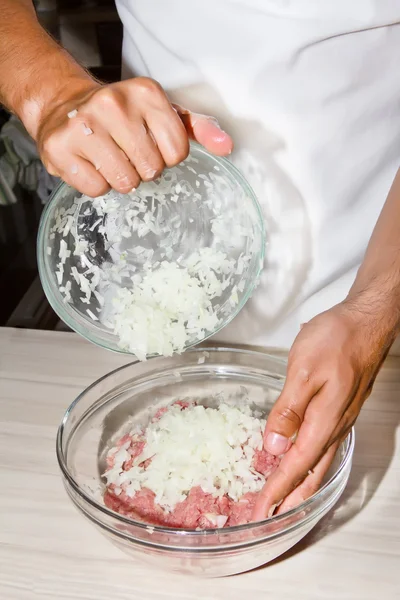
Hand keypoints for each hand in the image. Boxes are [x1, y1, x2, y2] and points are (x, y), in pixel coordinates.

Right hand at [34, 77, 232, 196]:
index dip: (166, 156)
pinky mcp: (60, 148)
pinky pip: (96, 189)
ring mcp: (83, 125)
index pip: (177, 152)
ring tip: (108, 157)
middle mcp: (113, 103)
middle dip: (142, 168)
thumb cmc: (123, 116)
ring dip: (119, 178)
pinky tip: (89, 163)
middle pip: (151, 170)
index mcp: (145, 92)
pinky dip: (96, 183)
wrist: (64, 106)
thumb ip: (198, 128)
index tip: (150, 143)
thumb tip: (226, 147)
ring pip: (125, 182)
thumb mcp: (163, 114)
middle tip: (125, 151)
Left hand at [253, 300, 393, 519]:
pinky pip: (323, 446)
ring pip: (318, 462)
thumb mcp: (303, 371)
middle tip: (268, 516)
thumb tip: (273, 445)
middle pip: (310, 474)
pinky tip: (300, 461)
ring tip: (283, 500)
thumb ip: (287, 411)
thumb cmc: (337, 340)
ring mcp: (340, 419)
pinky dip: (308, 463)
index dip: (276, 490)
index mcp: (323, 421)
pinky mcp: (340, 409)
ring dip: (299, 485)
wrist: (367, 321)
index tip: (260, 511)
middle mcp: (334, 427)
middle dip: (288, 498)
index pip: (295, 466)